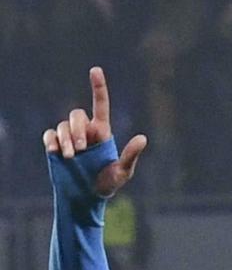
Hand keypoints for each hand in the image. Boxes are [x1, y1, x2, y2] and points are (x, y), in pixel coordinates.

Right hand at [42, 66, 146, 197]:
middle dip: (77, 130)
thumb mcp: (122, 172)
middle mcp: (85, 131)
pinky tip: (55, 152)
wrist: (86, 199)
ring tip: (70, 157)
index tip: (95, 70)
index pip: (100, 104)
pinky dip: (51, 141)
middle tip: (80, 150)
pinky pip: (49, 135)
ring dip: (65, 139)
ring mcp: (69, 139)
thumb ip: (130, 156)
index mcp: (102, 132)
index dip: (98, 87)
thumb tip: (143, 138)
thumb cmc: (107, 185)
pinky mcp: (55, 147)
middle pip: (76, 115)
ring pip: (62, 126)